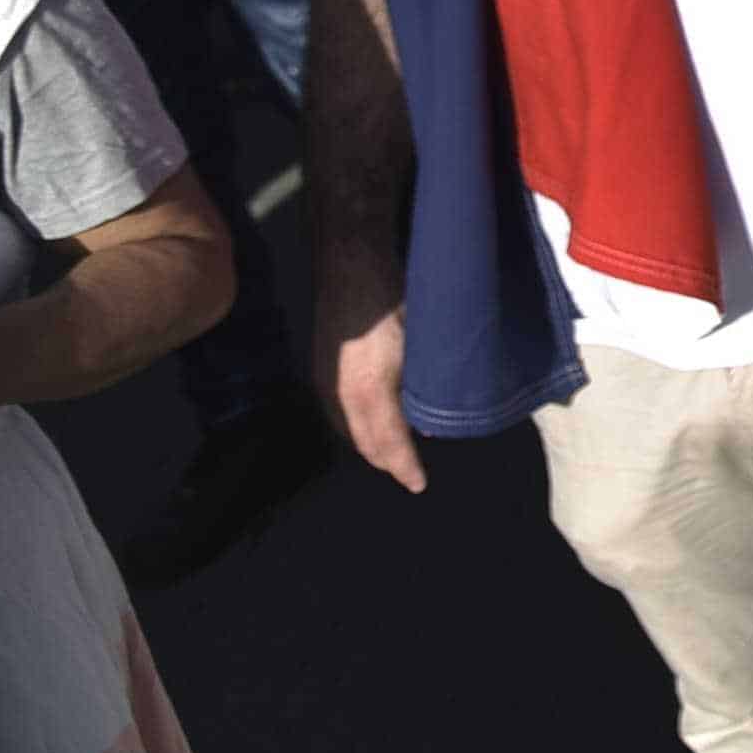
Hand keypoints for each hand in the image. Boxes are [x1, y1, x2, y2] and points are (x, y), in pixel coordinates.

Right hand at [314, 295, 428, 492]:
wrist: (352, 268)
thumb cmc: (395, 302)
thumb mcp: (423, 345)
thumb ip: (426, 386)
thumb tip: (430, 417)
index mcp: (371, 390)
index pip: (389, 442)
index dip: (405, 467)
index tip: (419, 485)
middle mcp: (343, 393)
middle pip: (365, 443)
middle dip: (387, 462)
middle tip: (409, 473)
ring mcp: (327, 383)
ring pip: (349, 431)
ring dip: (371, 446)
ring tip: (394, 455)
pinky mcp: (322, 372)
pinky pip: (339, 413)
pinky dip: (357, 427)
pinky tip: (372, 425)